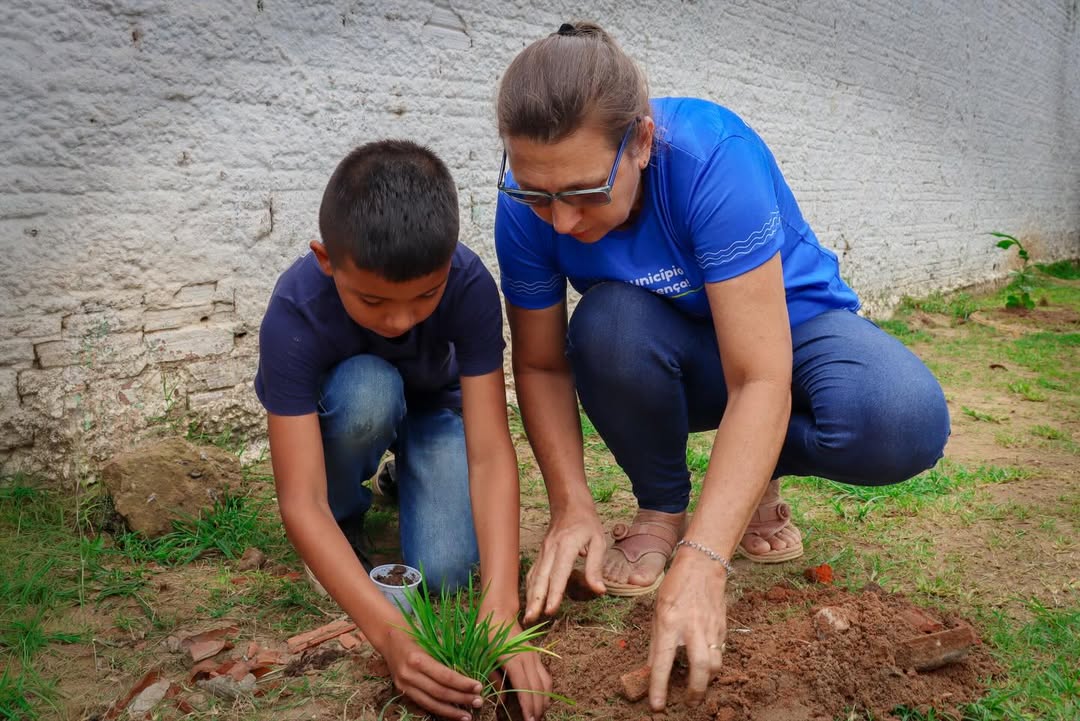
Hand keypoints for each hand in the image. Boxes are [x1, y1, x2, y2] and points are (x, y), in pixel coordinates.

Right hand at [379, 626, 483, 720]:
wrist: (390, 639)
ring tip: (468, 716)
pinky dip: (439, 710)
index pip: (445, 676)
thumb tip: (471, 666)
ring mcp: (404, 685)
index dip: (463, 684)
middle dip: (461, 698)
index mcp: (418, 659)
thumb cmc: (416, 636)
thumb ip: (448, 654)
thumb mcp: (431, 640)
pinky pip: (423, 704)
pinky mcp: (402, 691)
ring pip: (431, 703)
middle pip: (440, 692)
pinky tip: (452, 713)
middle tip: (478, 702)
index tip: (479, 686)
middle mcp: (410, 674)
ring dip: (451, 711)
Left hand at [478, 601, 553, 720]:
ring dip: (544, 700)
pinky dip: (546, 689)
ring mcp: (534, 656)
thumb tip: (501, 701)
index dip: (528, 706)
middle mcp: (528, 659)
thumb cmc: (487, 635)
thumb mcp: (483, 657)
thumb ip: (493, 679)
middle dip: (538, 708)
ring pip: (545, 682)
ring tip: (539, 714)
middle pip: (538, 688)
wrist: (499, 613)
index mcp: (514, 660)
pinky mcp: (536, 655)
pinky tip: (542, 699)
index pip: (525, 688)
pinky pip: (545, 675)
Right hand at [524, 507, 606, 621]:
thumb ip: (595, 567)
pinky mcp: (540, 554)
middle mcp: (551, 550)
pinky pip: (533, 573)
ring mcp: (543, 552)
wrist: (569, 504)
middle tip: (531, 619)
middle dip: (535, 600)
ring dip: (530, 597)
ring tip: (527, 616)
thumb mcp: (598, 541)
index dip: (554, 593)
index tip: (550, 610)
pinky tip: (529, 601)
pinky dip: (529, 588)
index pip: (558, 573)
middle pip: (540, 578)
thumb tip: (599, 590)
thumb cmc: (586, 523)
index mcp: (566, 546)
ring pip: (533, 577)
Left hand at [647, 551, 727, 710]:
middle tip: (689, 702)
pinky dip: (713, 663)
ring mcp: (710, 628)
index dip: (659, 687)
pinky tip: (706, 664)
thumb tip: (652, 668)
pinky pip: (720, 652)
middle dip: (696, 691)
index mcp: (670, 623)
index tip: (657, 705)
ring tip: (698, 684)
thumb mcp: (657, 611)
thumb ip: (656, 642)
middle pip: (700, 668)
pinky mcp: (722, 627)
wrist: (702, 565)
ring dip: (707, 679)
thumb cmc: (675, 586)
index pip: (663, 661)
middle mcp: (691, 628)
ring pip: (715, 664)